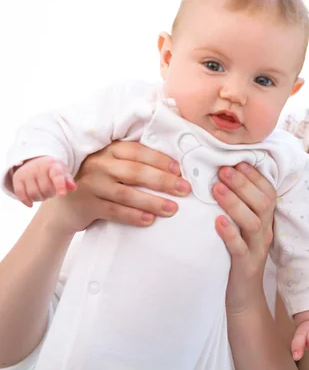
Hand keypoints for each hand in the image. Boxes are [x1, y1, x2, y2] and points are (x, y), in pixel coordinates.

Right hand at [12, 156, 75, 206]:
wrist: (36, 160)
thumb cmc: (54, 170)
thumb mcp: (63, 172)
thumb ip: (68, 181)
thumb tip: (73, 188)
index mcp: (53, 165)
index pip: (57, 176)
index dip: (60, 186)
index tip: (62, 195)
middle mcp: (39, 167)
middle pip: (46, 189)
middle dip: (50, 194)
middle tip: (51, 191)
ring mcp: (27, 172)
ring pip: (33, 193)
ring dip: (40, 198)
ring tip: (43, 194)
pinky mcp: (17, 177)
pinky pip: (20, 193)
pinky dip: (26, 201)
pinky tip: (31, 204)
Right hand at [52, 141, 190, 232]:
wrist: (63, 205)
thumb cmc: (97, 180)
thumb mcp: (110, 164)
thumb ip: (133, 161)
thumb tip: (174, 168)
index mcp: (108, 149)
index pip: (137, 151)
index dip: (160, 160)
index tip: (179, 170)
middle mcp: (98, 164)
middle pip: (135, 172)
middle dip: (163, 181)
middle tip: (184, 189)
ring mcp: (91, 185)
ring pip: (126, 193)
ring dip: (152, 201)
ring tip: (172, 208)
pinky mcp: (86, 205)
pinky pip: (114, 211)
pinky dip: (133, 216)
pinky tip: (150, 219)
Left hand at [212, 163, 276, 314]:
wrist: (243, 297)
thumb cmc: (237, 255)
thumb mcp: (241, 228)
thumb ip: (237, 205)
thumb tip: (219, 176)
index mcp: (265, 219)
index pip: (267, 191)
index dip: (254, 175)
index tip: (236, 161)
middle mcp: (264, 231)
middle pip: (262, 202)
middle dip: (243, 183)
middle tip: (222, 170)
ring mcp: (256, 249)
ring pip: (253, 222)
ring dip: (235, 203)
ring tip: (217, 189)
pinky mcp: (245, 266)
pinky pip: (240, 248)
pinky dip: (230, 233)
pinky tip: (217, 222)